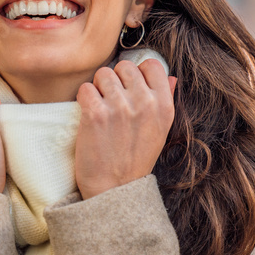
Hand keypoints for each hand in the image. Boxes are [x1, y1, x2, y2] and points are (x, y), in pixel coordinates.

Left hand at [74, 59, 177, 199]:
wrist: (115, 189)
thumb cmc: (136, 159)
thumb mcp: (160, 130)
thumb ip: (165, 100)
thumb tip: (171, 77)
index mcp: (164, 106)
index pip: (152, 65)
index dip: (138, 72)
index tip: (130, 88)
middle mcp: (145, 103)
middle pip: (125, 66)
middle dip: (116, 79)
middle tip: (112, 101)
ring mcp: (120, 108)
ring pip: (103, 74)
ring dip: (98, 88)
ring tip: (101, 108)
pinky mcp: (96, 114)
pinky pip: (85, 88)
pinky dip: (83, 99)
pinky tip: (89, 114)